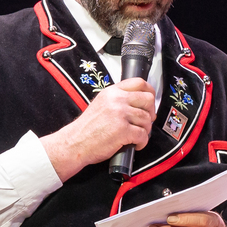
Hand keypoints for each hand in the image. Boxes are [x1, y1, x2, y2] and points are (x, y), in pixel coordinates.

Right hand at [40, 77, 154, 180]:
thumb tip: (137, 102)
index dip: (150, 91)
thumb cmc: (87, 128)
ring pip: (147, 119)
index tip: (150, 101)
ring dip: (145, 130)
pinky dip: (142, 142)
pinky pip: (143, 135)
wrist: (75, 142)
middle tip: (146, 121)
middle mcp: (117, 100)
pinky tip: (135, 144)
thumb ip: (117, 99)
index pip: (139, 82)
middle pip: (148, 99)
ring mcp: (120, 114)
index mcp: (112, 92)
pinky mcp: (123, 130)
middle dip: (151, 112)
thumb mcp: (100, 104)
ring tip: (136, 136)